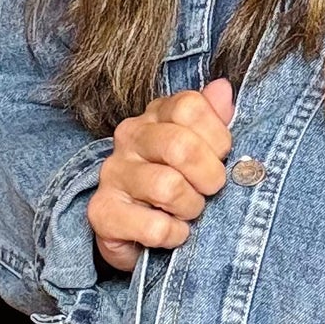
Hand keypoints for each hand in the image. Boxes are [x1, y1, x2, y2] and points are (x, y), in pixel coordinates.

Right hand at [87, 79, 234, 272]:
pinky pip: (153, 226)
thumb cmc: (178, 181)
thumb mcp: (202, 147)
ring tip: (189, 211)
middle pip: (180, 146)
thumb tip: (222, 88)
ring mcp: (112, 173)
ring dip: (191, 207)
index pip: (190, 106)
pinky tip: (174, 232)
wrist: (138, 230)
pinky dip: (174, 234)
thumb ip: (214, 118)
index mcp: (156, 114)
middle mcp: (130, 137)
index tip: (221, 157)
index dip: (217, 137)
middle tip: (210, 190)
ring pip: (167, 187)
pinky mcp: (102, 211)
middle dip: (210, 176)